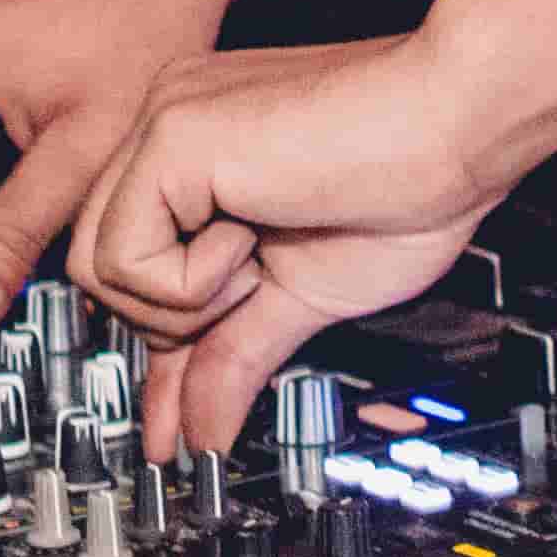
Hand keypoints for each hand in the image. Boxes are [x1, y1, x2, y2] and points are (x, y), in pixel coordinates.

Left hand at [67, 27, 536, 458]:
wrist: (460, 126)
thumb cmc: (406, 188)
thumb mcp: (300, 295)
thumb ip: (236, 354)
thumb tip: (202, 433)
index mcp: (195, 153)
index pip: (130, 262)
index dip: (159, 337)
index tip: (177, 418)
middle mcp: (166, 127)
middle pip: (96, 270)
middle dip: (168, 320)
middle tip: (246, 296)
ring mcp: (162, 123)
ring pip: (96, 268)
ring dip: (182, 300)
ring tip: (257, 260)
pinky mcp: (171, 135)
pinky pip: (126, 256)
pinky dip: (192, 279)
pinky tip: (254, 237)